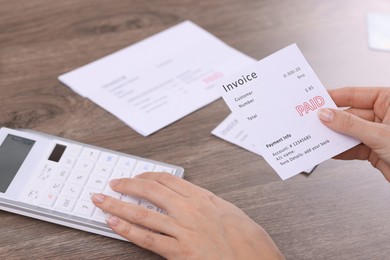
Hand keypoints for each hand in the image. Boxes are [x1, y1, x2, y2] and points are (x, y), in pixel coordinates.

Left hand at [92, 172, 283, 258]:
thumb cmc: (248, 239)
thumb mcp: (229, 211)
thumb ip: (206, 202)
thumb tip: (189, 196)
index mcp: (202, 198)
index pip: (167, 180)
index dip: (147, 176)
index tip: (136, 177)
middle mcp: (189, 210)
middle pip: (151, 191)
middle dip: (128, 185)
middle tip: (113, 183)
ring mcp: (182, 231)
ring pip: (143, 213)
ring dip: (118, 205)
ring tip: (101, 200)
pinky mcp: (178, 252)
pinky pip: (147, 239)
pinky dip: (127, 230)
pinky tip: (113, 224)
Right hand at [318, 87, 389, 180]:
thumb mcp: (380, 134)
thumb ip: (350, 124)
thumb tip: (327, 114)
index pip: (355, 94)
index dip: (334, 96)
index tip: (316, 99)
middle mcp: (384, 115)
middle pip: (349, 114)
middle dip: (331, 120)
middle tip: (312, 121)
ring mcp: (379, 133)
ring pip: (349, 132)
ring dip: (334, 136)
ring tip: (317, 136)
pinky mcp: (375, 150)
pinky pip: (353, 147)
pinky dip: (341, 150)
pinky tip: (329, 150)